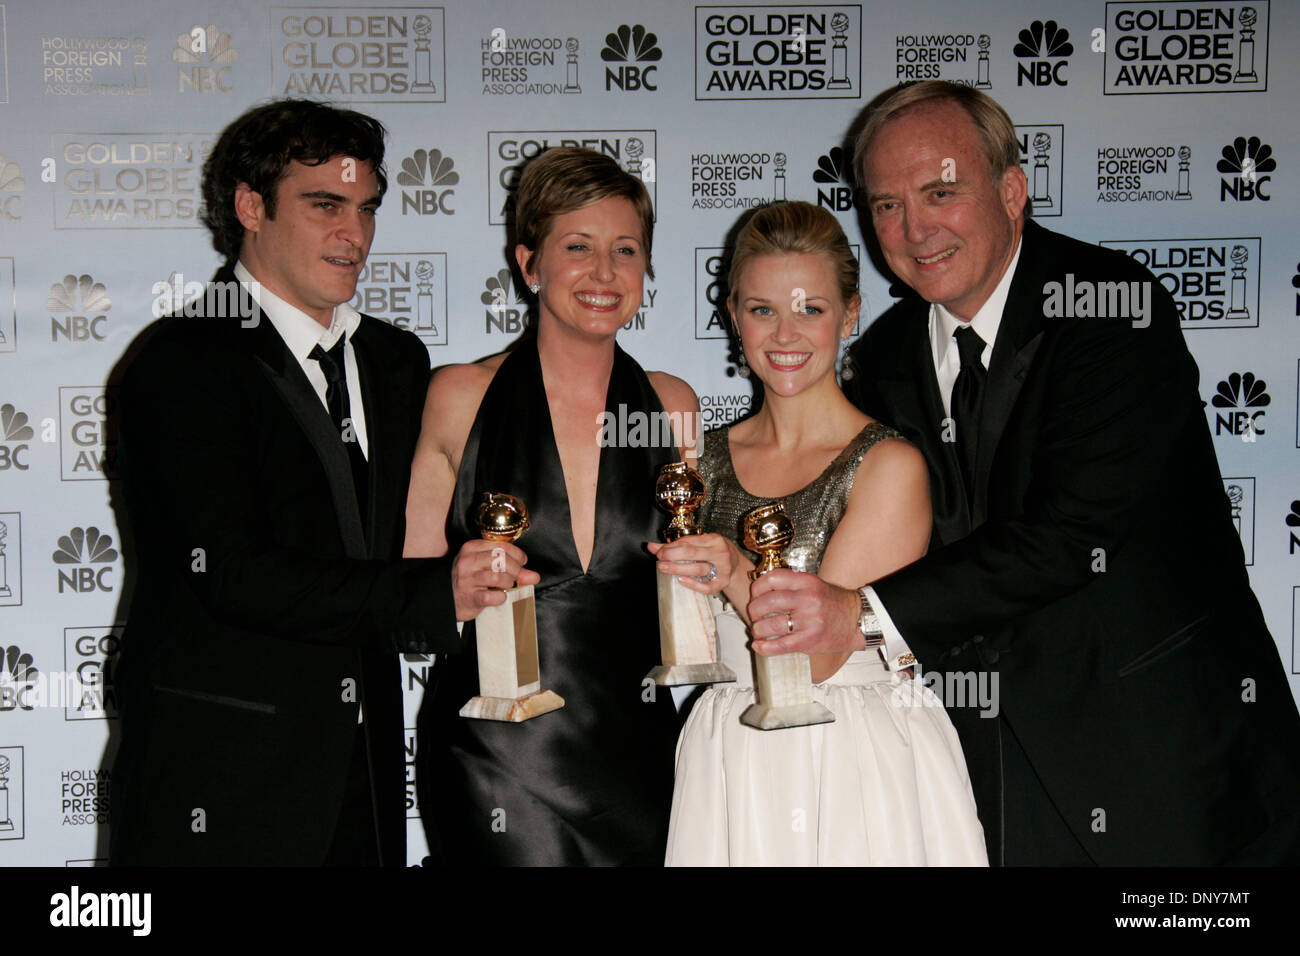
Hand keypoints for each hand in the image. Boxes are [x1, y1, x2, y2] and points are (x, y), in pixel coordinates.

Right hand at [450, 539, 539, 621]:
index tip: (522, 563)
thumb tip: (534, 576)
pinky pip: (492, 597)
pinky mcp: (469, 598)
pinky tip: (498, 597)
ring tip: (506, 586)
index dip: (518, 555)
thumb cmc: (469, 580)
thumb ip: (511, 569)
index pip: (502, 546)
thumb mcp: (486, 567)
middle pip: (502, 560)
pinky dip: (501, 598)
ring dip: (508, 583)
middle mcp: (467, 562)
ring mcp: (467, 580)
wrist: (445, 598)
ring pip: (498, 577)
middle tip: (515, 577)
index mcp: (471, 548)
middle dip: (515, 570)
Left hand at [647, 533, 735, 594]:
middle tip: (660, 559)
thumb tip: (652, 547)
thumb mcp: (701, 543)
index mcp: (714, 540)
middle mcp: (720, 553)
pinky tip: (681, 580)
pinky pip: (707, 587)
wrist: (736, 565)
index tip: (659, 550)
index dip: (671, 546)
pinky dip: (693, 585)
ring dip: (678, 569)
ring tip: (664, 568)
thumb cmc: (716, 552)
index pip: (688, 542)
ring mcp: (723, 569)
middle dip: (672, 556)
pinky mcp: (722, 583)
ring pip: (698, 569)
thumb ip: (678, 545)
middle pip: (692, 553)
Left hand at [746, 568, 861, 655]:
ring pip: (770, 625)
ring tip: (758, 631)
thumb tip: (762, 592)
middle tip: (755, 615)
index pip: (772, 579)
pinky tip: (759, 646)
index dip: (757, 588)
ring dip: (757, 629)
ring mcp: (809, 620)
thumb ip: (792, 586)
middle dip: (754, 610)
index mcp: (807, 582)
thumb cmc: (834, 604)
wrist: (857, 621)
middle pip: (767, 602)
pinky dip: (764, 647)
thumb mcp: (815, 585)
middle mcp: (807, 599)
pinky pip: (780, 645)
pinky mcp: (810, 640)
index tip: (755, 595)